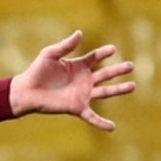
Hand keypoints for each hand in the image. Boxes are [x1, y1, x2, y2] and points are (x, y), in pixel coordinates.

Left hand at [9, 30, 134, 130]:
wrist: (27, 91)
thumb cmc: (37, 71)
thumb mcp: (50, 54)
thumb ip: (66, 45)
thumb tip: (80, 33)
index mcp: (77, 65)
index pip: (95, 57)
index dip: (104, 53)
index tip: (113, 49)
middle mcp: (83, 79)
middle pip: (105, 74)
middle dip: (118, 70)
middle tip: (131, 65)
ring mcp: (82, 94)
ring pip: (105, 92)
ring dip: (119, 90)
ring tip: (133, 86)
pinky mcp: (77, 107)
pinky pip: (92, 116)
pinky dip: (102, 123)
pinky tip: (112, 128)